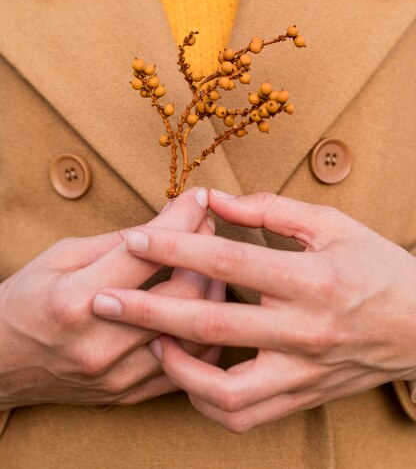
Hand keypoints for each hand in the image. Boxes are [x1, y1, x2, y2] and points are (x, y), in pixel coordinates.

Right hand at [0, 187, 217, 409]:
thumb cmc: (25, 300)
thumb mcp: (61, 256)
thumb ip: (117, 242)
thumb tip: (169, 221)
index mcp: (76, 299)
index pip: (148, 252)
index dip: (181, 219)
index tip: (197, 198)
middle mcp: (99, 343)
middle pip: (181, 294)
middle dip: (205, 252)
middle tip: (208, 227)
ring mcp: (115, 374)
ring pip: (192, 334)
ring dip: (213, 294)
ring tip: (212, 267)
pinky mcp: (125, 394)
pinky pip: (186, 369)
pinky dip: (203, 338)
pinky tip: (204, 312)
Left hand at [94, 191, 415, 431]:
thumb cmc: (377, 266)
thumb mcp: (331, 224)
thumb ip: (271, 210)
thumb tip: (214, 201)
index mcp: (312, 280)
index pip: (230, 264)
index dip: (178, 249)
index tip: (137, 238)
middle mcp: (305, 332)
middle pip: (213, 326)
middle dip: (150, 311)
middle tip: (103, 300)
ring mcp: (303, 373)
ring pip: (225, 391)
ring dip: (176, 369)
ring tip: (149, 341)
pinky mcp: (303, 398)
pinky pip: (245, 417)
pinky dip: (207, 401)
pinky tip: (188, 374)